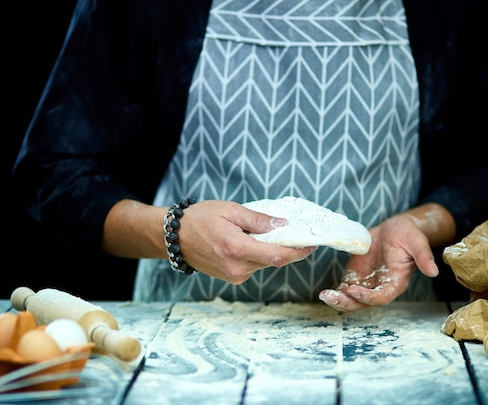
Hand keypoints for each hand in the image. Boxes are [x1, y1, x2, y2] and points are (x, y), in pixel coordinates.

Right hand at [180, 200, 316, 282]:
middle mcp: (237, 268)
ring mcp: (234, 276)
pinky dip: (259, 254)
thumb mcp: (230, 210)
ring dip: (271, 249)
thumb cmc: (200, 219)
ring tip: (267, 232)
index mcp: (237, 249)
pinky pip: (254, 265)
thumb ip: (258, 220)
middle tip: (298, 233)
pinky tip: (252, 241)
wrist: (174, 237)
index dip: (299, 251)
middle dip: (288, 247)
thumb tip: (282, 226)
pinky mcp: (232, 277)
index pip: (278, 255)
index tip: (313, 244)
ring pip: (264, 263)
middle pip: (274, 260)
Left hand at [319, 203, 453, 310]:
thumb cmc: (408, 235)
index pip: (381, 297)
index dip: (368, 297)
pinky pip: (344, 289)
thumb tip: (434, 271)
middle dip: (347, 303)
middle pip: (363, 303)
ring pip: (352, 299)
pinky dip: (335, 293)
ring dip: (338, 300)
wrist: (395, 229)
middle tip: (330, 298)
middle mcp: (380, 287)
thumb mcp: (417, 242)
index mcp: (395, 282)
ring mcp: (367, 283)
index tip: (354, 290)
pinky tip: (325, 292)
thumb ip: (424, 257)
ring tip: (324, 296)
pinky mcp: (356, 276)